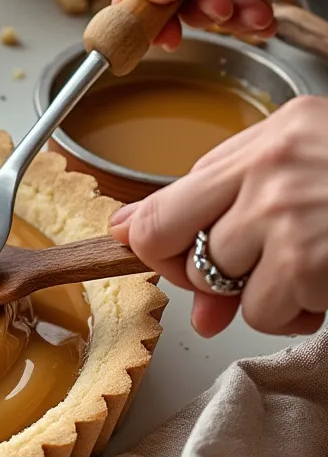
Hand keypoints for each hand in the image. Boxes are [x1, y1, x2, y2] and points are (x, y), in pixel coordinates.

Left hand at [109, 95, 327, 337]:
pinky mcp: (306, 261)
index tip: (161, 255)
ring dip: (259, 297)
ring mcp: (282, 214)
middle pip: (173, 245)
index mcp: (264, 140)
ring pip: (216, 286)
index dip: (152, 243)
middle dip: (198, 272)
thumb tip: (147, 254)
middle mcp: (266, 170)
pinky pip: (262, 313)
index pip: (163, 201)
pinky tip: (322, 288)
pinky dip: (292, 315)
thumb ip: (227, 203)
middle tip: (245, 270)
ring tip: (307, 270)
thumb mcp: (302, 167)